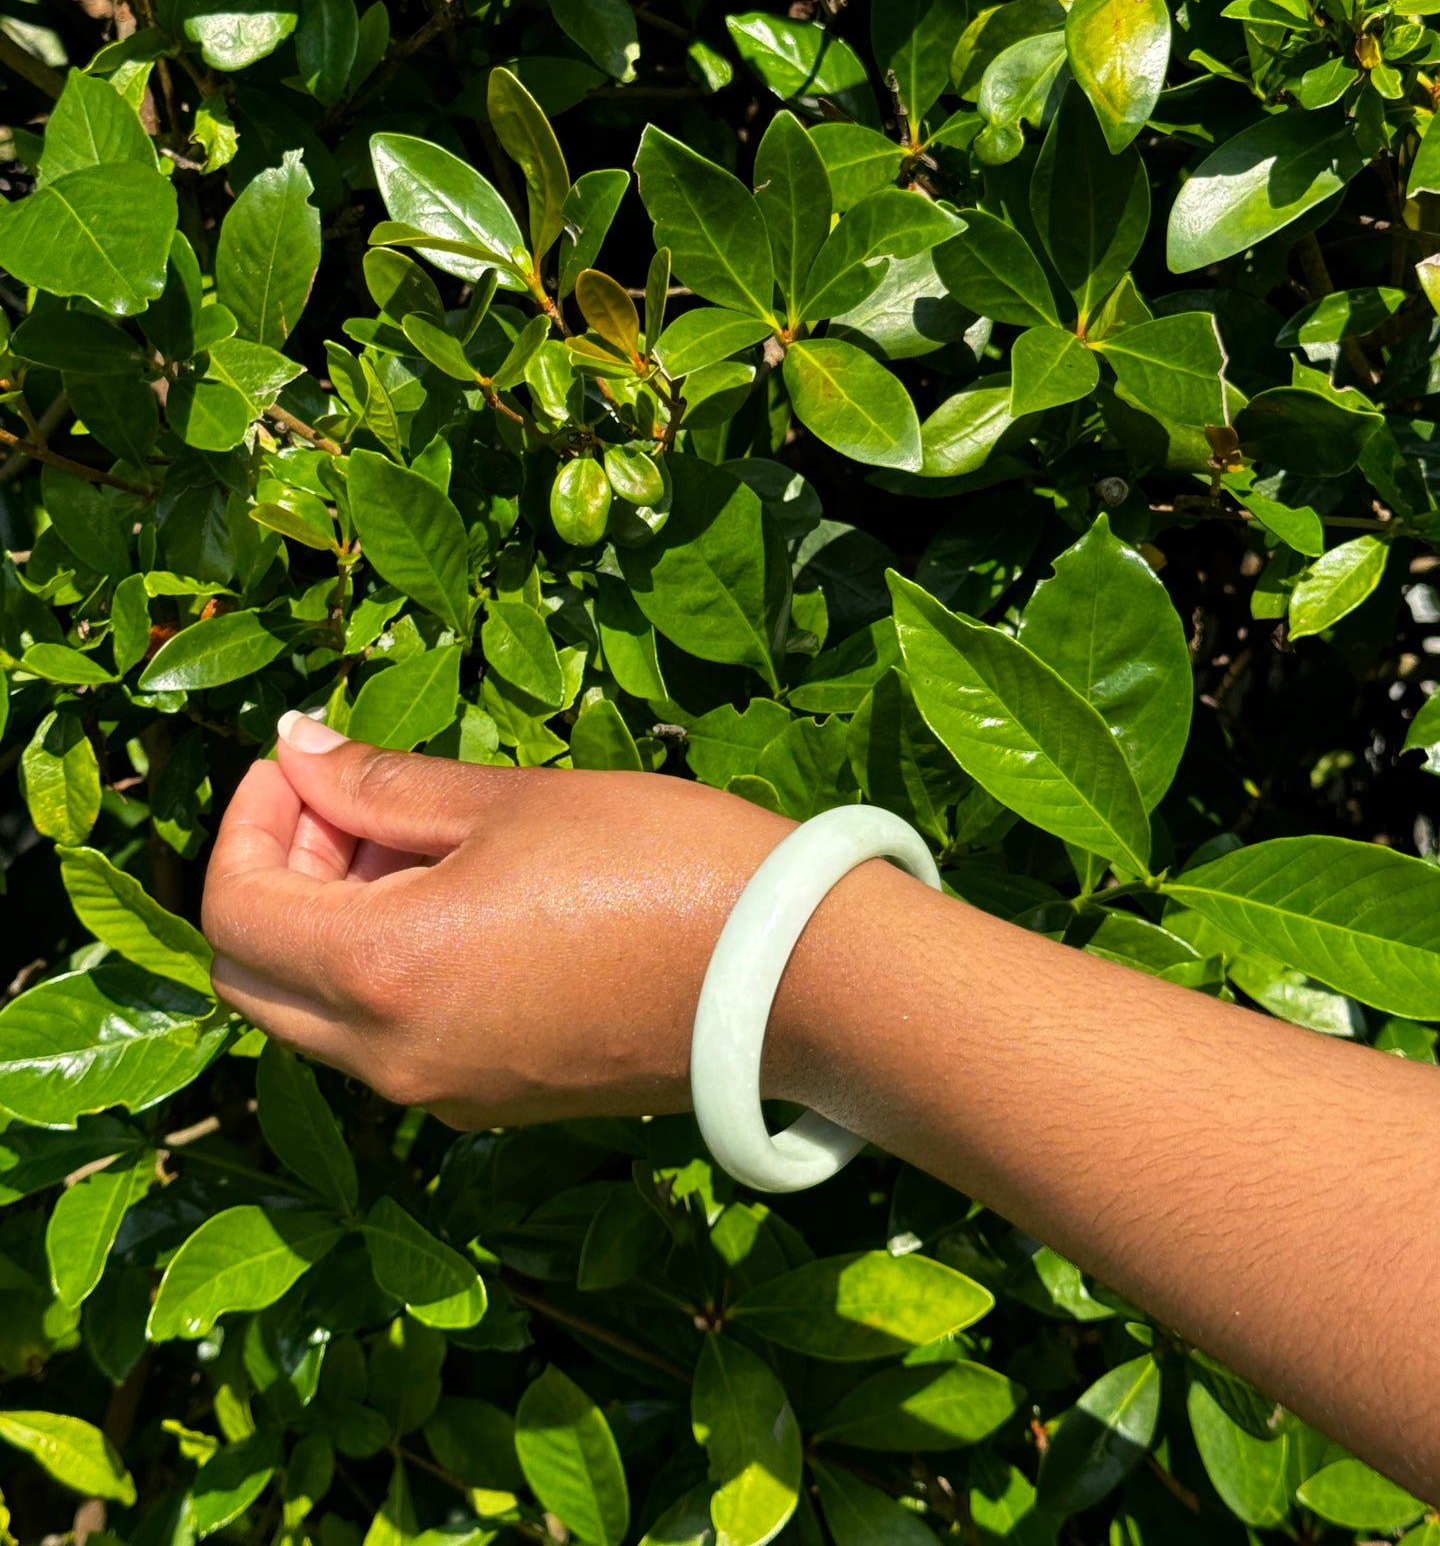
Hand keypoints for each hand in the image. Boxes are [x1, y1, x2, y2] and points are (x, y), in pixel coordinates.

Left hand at [203, 712, 797, 1127]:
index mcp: (382, 973)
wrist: (795, 982)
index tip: (305, 762)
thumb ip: (383, 784)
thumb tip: (296, 751)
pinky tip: (462, 904)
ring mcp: (442, 1093)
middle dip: (275, 876)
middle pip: (255, 976)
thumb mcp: (513, 803)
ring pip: (316, 1015)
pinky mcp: (493, 1102)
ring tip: (420, 843)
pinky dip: (384, 971)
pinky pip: (387, 1042)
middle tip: (351, 802)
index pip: (231, 910)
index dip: (249, 818)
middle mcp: (391, 1059)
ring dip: (330, 923)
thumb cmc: (660, 866)